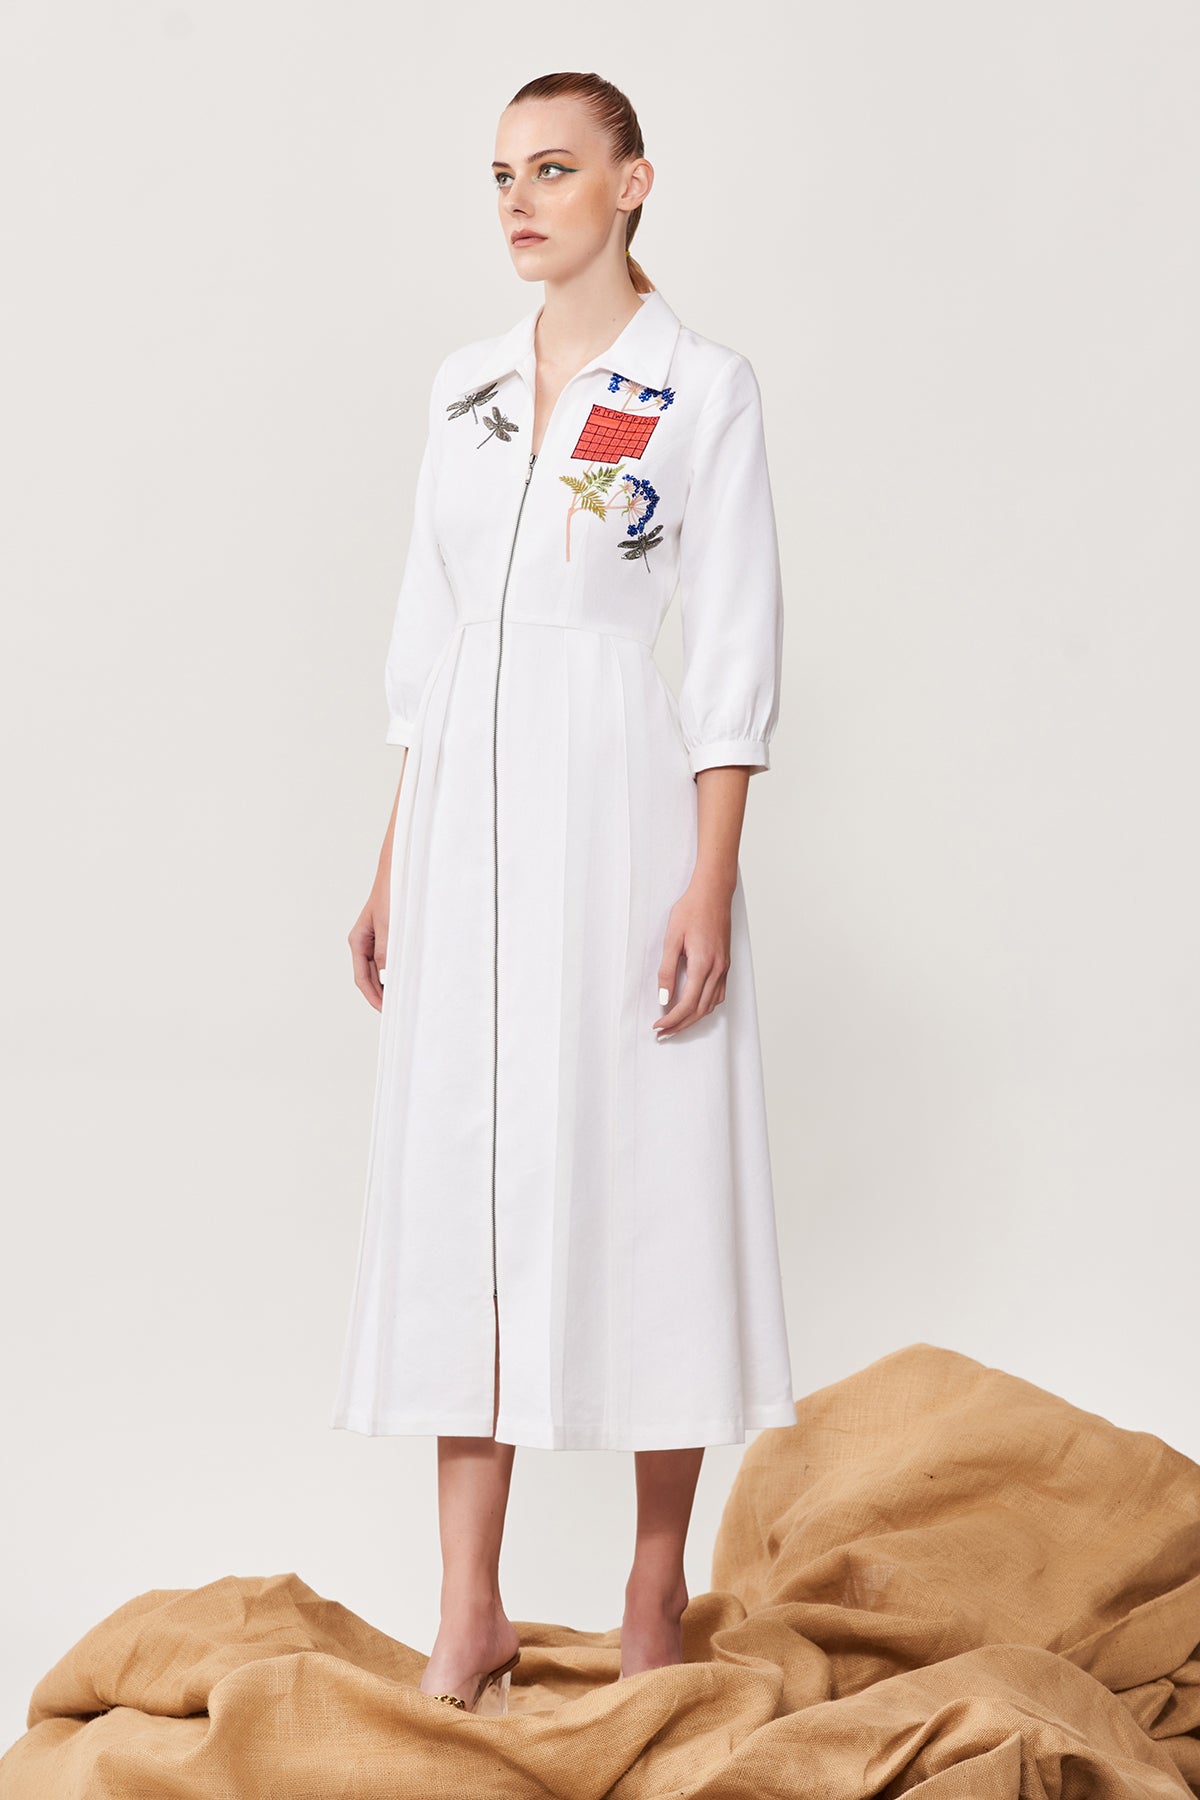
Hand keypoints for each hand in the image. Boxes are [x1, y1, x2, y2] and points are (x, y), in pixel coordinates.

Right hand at [349, 872, 389, 1011]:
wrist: (398, 873)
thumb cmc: (390, 894)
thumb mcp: (388, 925)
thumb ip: (385, 951)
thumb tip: (386, 976)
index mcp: (357, 941)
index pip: (362, 977)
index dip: (372, 996)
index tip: (384, 1010)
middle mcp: (363, 942)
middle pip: (369, 977)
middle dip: (380, 994)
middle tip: (395, 1011)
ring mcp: (374, 940)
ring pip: (379, 970)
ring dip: (388, 984)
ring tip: (400, 999)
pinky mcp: (387, 936)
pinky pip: (389, 959)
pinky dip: (395, 971)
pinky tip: (404, 978)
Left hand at [653, 875, 732, 1038]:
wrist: (713, 893)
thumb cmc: (691, 910)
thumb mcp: (672, 939)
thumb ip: (667, 970)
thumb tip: (664, 998)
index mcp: (703, 965)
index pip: (687, 1004)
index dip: (671, 1019)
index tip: (658, 1025)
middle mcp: (717, 970)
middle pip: (700, 1010)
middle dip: (680, 1025)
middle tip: (663, 1033)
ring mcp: (724, 968)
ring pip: (711, 1005)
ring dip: (693, 1018)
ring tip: (675, 1024)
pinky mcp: (726, 964)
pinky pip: (718, 994)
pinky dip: (705, 1006)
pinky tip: (694, 1006)